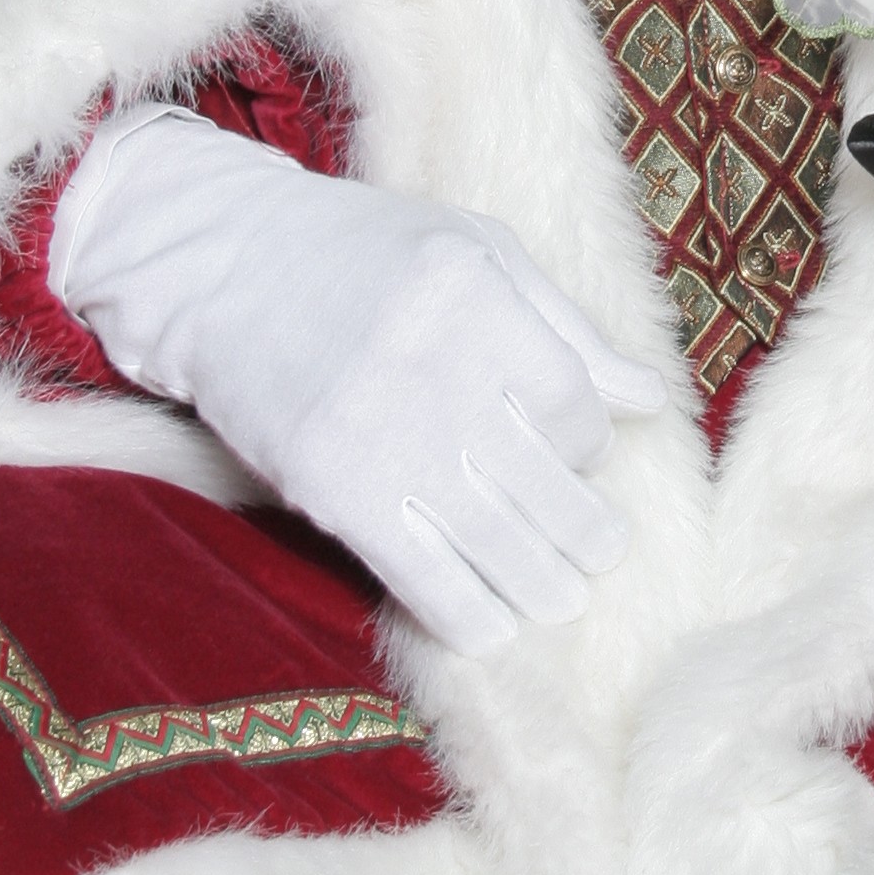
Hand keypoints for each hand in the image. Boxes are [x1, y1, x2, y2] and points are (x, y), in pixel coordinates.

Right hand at [49, 108, 668, 654]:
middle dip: (583, 530)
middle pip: (543, 479)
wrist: (225, 266)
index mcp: (476, 294)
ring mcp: (378, 432)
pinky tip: (492, 625)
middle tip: (599, 550)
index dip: (588, 441)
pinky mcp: (329, 488)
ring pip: (492, 537)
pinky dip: (465, 610)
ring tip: (562, 596)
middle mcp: (433, 365)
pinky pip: (417, 572)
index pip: (571, 402)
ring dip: (540, 582)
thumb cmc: (366, 250)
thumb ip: (566, 325)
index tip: (579, 454)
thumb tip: (649, 399)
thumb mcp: (476, 249)